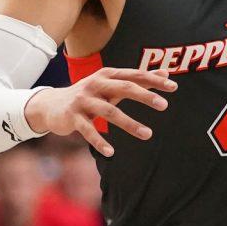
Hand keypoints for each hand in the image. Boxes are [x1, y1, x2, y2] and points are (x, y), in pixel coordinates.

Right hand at [25, 68, 176, 156]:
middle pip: (124, 88)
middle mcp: (95, 84)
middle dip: (145, 96)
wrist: (52, 105)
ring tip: (148, 134)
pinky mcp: (72, 117)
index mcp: (107, 75)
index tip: (174, 87)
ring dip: (129, 124)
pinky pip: (88, 131)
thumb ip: (138, 80)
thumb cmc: (90, 95)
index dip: (154, 81)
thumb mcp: (112, 85)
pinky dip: (99, 142)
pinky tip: (111, 153)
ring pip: (109, 112)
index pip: (135, 76)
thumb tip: (166, 73)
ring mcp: (83, 100)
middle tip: (164, 105)